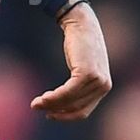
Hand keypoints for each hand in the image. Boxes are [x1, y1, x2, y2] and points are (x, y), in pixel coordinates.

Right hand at [31, 3, 111, 121]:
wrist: (81, 23)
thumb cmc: (78, 44)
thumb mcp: (82, 67)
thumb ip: (77, 84)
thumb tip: (58, 103)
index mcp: (103, 87)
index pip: (83, 111)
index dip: (65, 116)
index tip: (50, 114)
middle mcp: (103, 86)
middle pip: (75, 108)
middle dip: (55, 110)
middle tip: (36, 107)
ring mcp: (97, 80)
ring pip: (70, 101)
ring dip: (51, 104)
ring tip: (36, 102)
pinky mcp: (87, 74)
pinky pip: (67, 92)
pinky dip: (53, 97)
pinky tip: (43, 97)